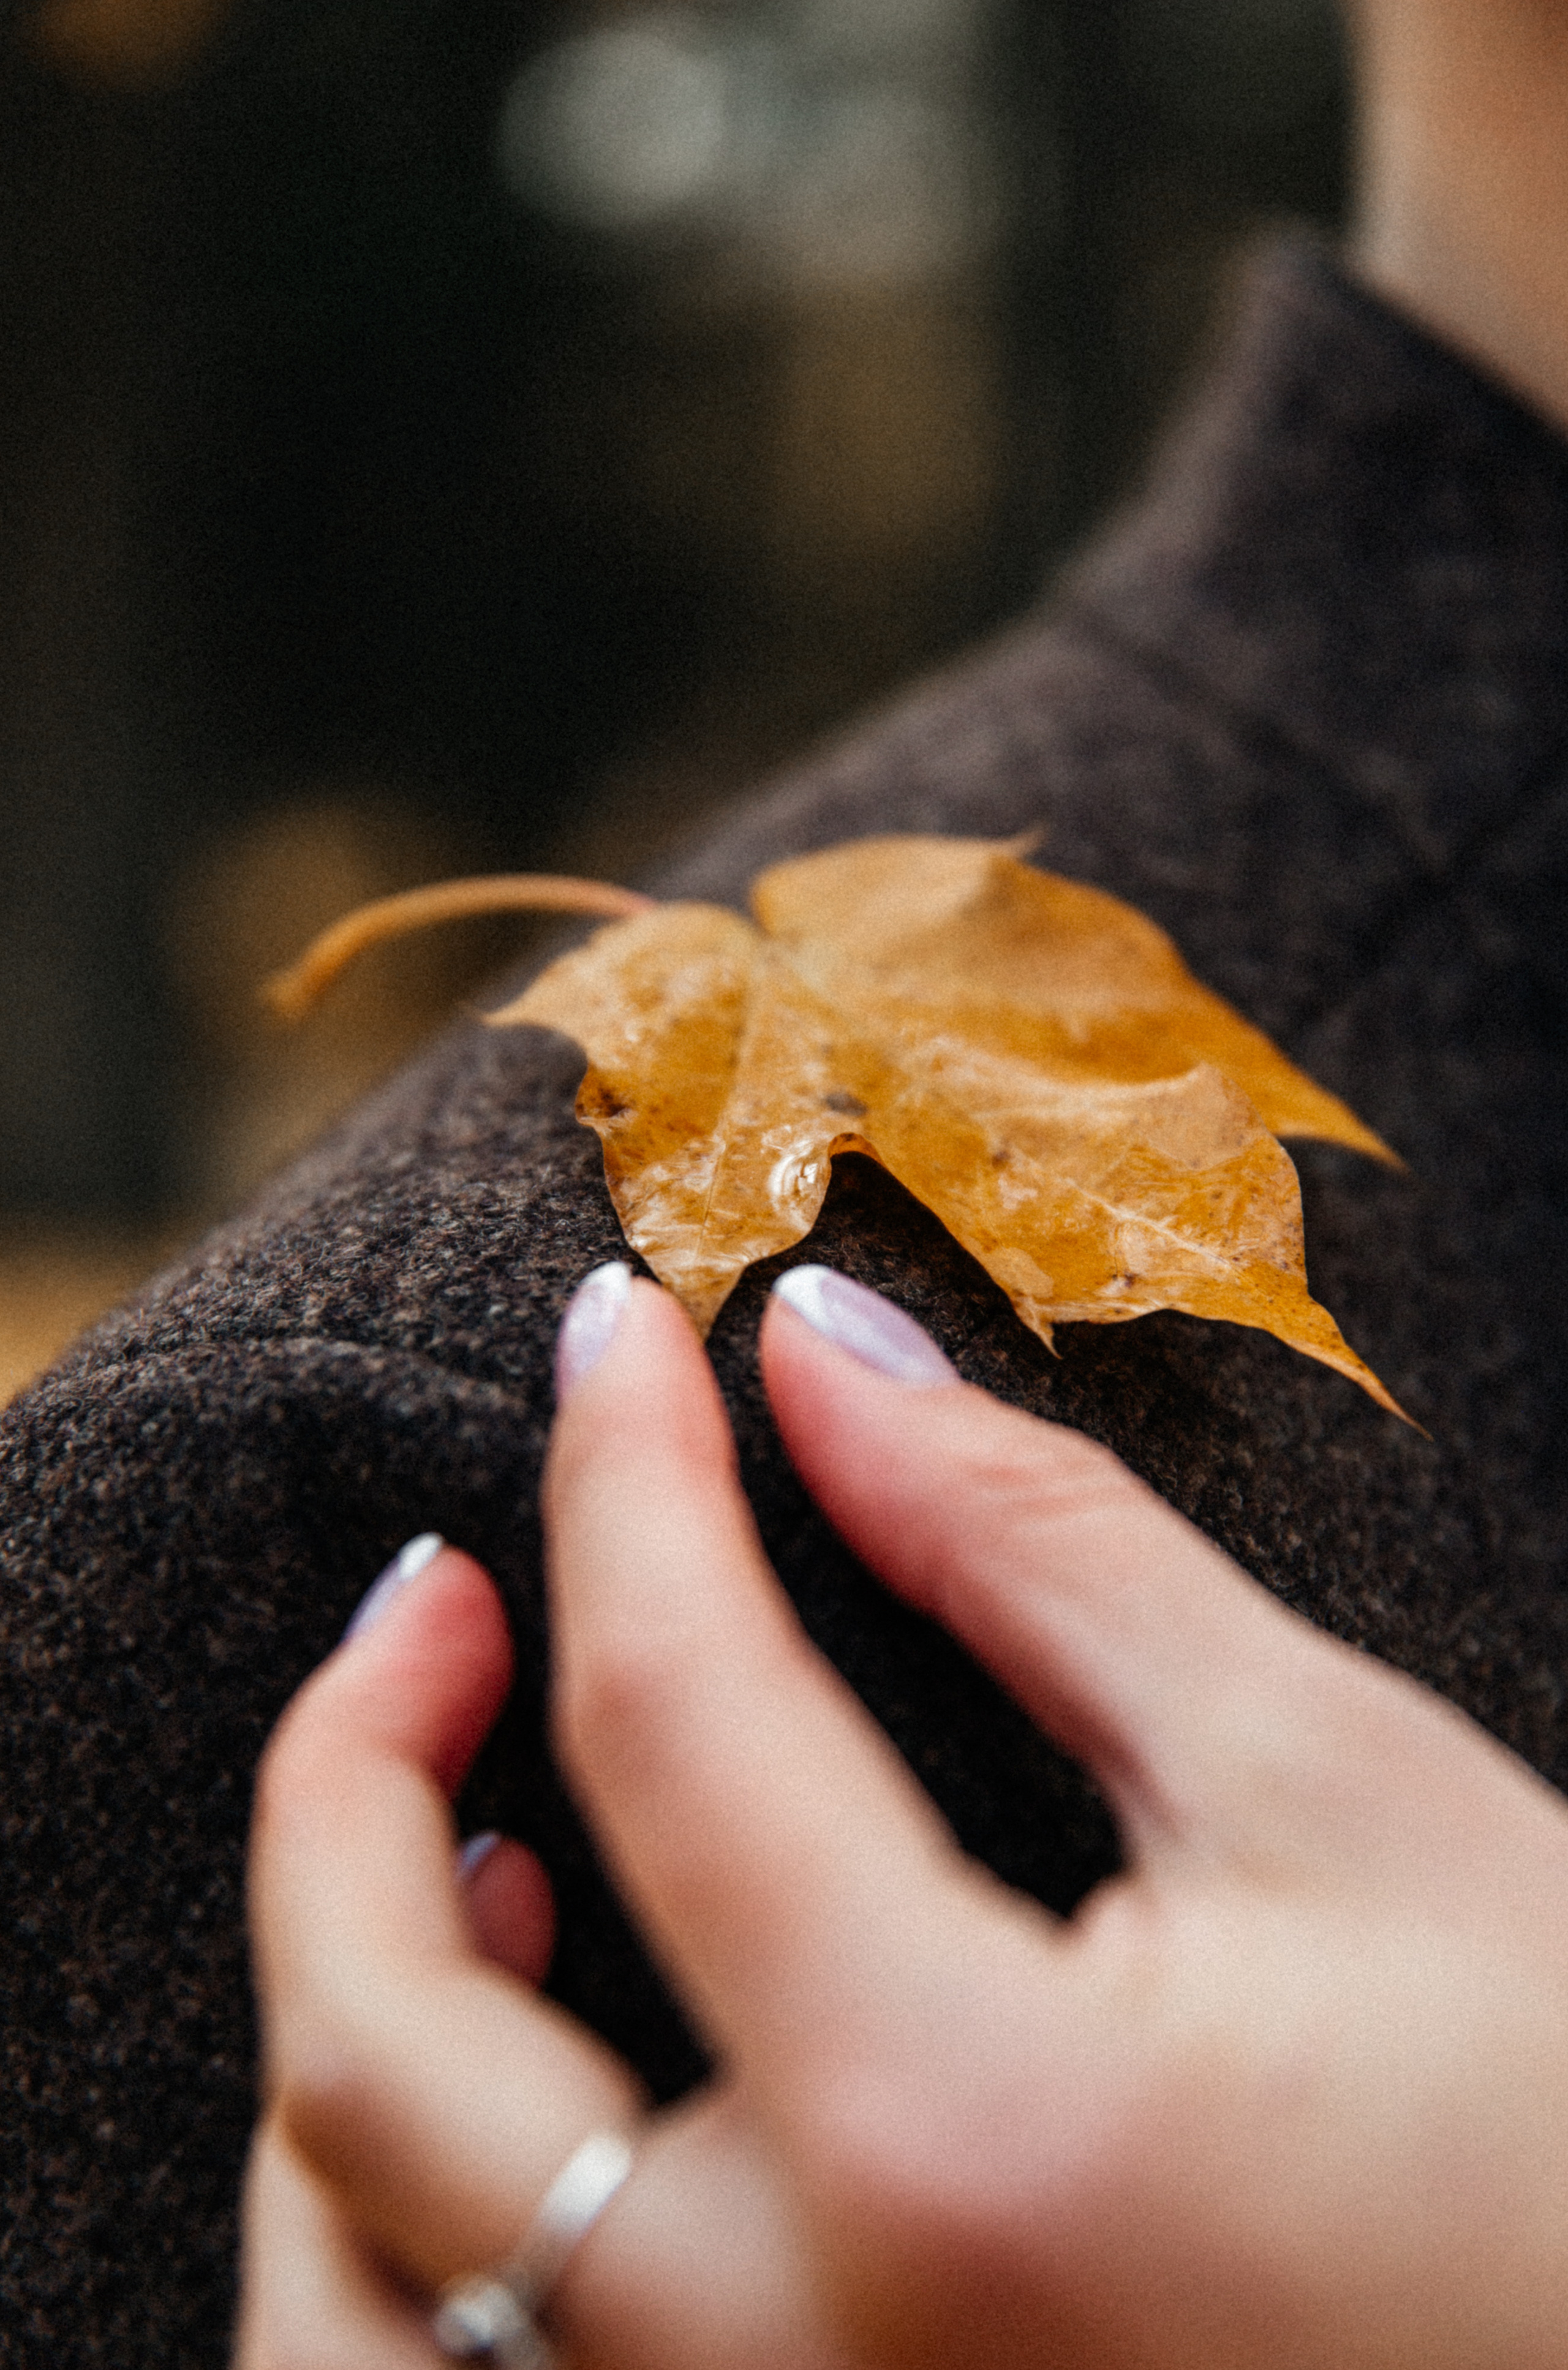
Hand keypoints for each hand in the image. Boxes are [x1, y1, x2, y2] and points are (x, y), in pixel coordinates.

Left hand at [238, 1266, 1567, 2367]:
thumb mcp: (1331, 1797)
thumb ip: (1038, 1555)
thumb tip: (824, 1364)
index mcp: (957, 2137)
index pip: (673, 1725)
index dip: (627, 1479)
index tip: (619, 1342)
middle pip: (382, 2062)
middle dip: (348, 1773)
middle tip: (447, 1589)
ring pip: (355, 2299)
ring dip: (351, 2027)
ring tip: (476, 1839)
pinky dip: (421, 2238)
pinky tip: (551, 2098)